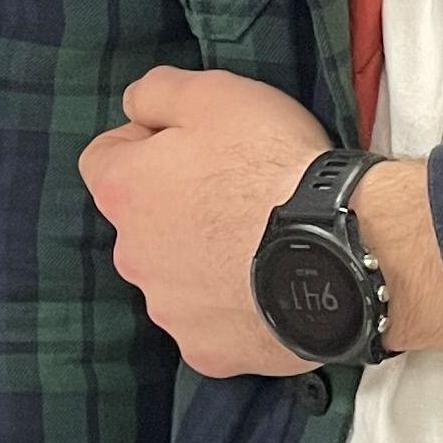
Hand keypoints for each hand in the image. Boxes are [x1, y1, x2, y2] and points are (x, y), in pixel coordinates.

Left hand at [76, 67, 331, 374]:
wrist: (339, 247)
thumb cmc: (274, 165)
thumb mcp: (215, 93)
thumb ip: (158, 91)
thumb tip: (135, 106)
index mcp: (124, 191)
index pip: (103, 159)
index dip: (143, 143)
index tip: (186, 143)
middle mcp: (132, 256)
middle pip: (143, 223)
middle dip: (176, 206)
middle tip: (236, 191)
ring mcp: (169, 310)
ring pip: (176, 277)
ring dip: (204, 259)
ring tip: (260, 242)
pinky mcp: (208, 350)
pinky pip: (211, 323)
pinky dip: (233, 307)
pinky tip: (268, 285)